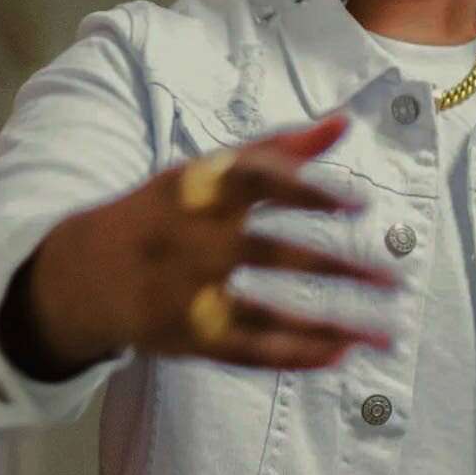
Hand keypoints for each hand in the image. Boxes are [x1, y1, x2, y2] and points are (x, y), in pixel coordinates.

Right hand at [11, 114, 398, 376]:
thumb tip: (343, 120)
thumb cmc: (161, 210)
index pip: (259, 182)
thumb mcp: (208, 170)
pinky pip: (247, 352)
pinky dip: (295, 354)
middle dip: (337, 268)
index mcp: (199, 189)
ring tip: (385, 328)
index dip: (311, 190)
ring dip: (330, 323)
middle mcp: (192, 240)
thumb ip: (278, 147)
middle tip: (396, 277)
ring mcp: (186, 294)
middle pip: (271, 253)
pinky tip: (342, 351)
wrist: (79, 273)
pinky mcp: (186, 339)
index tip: (363, 204)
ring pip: (266, 311)